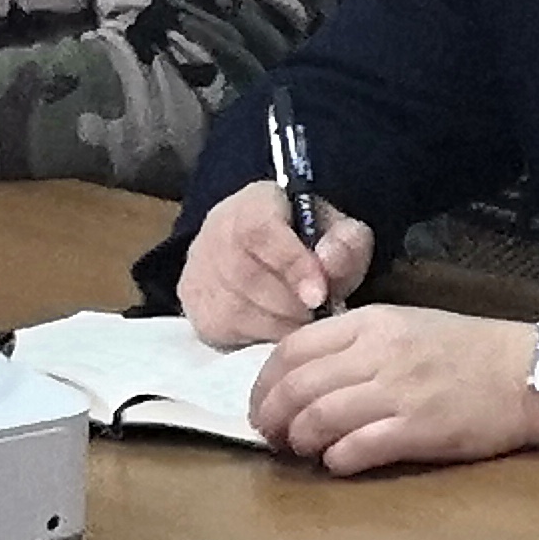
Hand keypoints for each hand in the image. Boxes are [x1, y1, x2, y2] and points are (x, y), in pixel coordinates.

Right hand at [178, 178, 376, 348]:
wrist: (271, 253)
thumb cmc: (311, 241)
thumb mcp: (341, 232)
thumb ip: (345, 243)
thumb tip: (328, 264)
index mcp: (253, 202)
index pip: (260, 230)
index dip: (291, 265)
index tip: (320, 296)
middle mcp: (215, 230)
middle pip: (246, 276)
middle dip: (291, 305)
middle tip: (319, 315)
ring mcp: (198, 270)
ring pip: (233, 309)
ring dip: (277, 325)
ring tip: (303, 322)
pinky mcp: (193, 306)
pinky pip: (223, 331)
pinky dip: (258, 338)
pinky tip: (279, 329)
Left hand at [248, 308, 538, 475]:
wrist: (529, 371)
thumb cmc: (469, 349)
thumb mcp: (408, 325)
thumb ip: (358, 342)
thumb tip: (308, 375)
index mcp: (373, 323)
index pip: (293, 348)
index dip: (265, 381)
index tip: (261, 402)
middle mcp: (379, 354)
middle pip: (297, 387)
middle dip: (272, 417)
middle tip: (271, 435)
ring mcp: (398, 393)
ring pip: (319, 419)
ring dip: (300, 441)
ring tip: (301, 450)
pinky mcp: (417, 431)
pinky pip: (356, 449)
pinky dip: (336, 460)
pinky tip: (337, 462)